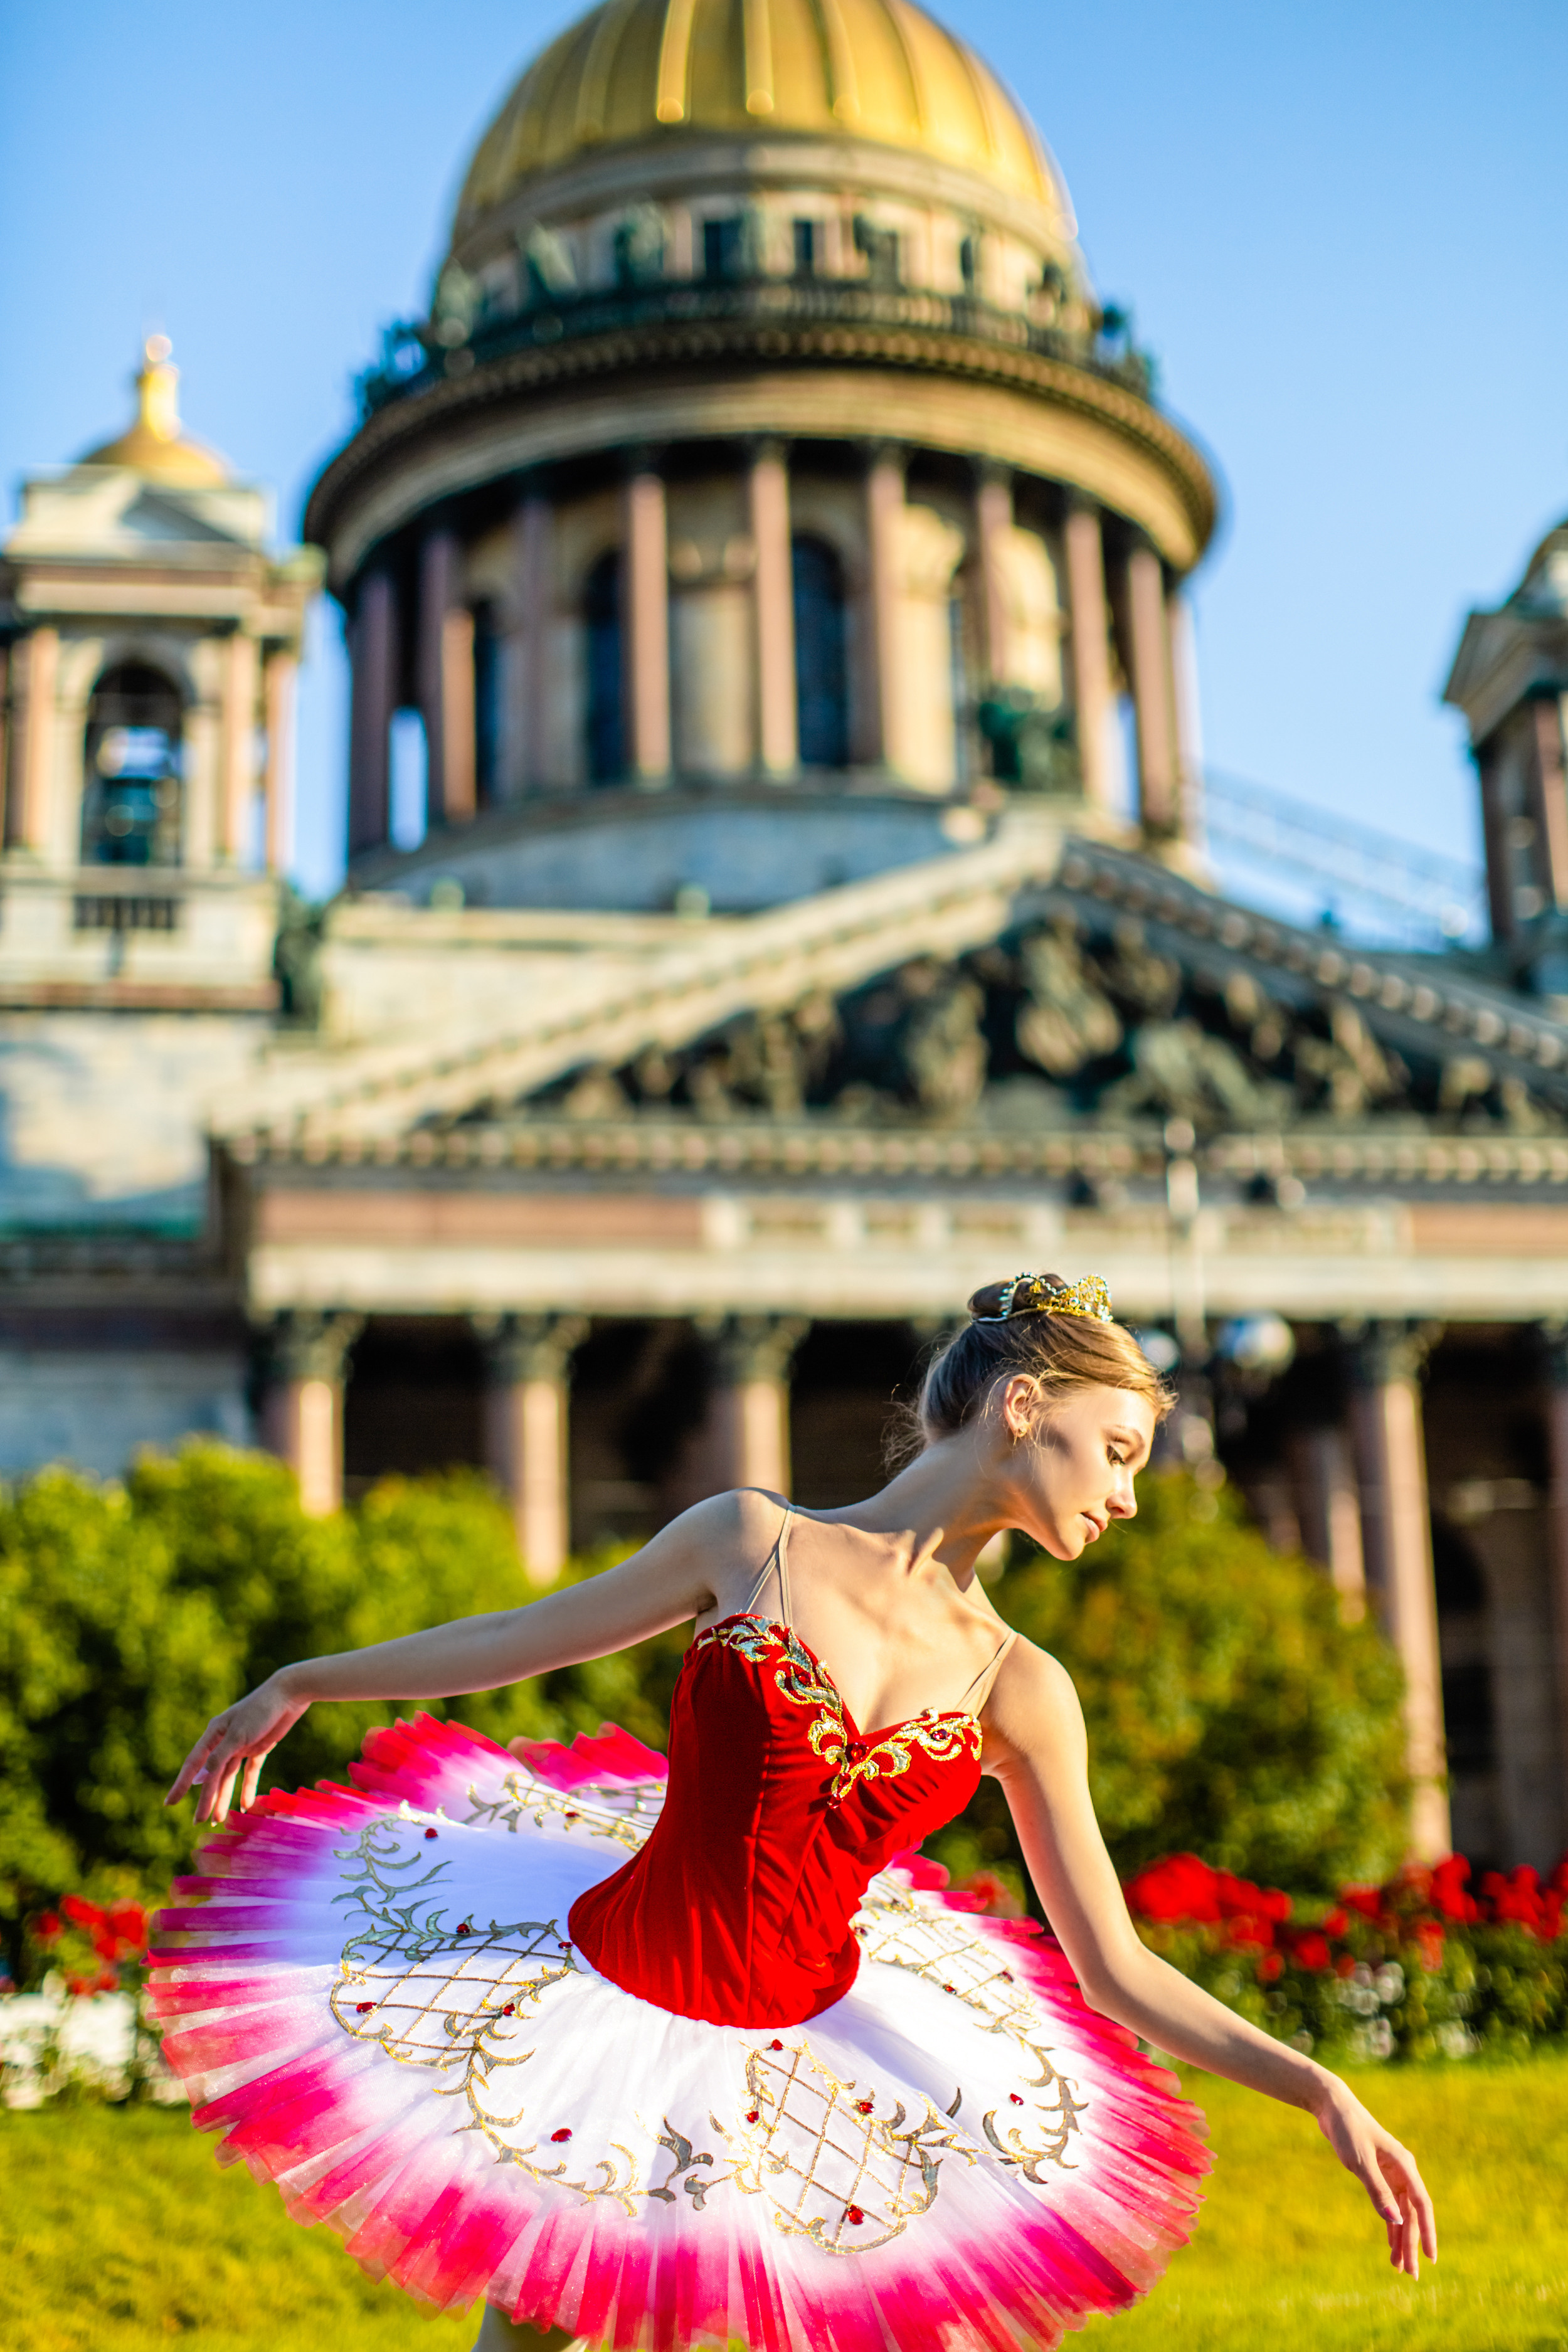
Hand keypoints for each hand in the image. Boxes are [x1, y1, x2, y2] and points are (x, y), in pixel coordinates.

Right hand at [165, 1674, 309, 1824]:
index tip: (169, 1803)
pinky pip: (250, 1772)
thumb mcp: (239, 1734)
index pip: (193, 1764)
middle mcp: (224, 1741)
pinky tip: (246, 1805)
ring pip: (228, 1777)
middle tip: (199, 1821)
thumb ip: (220, 1756)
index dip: (181, 1784)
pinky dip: (248, 1788)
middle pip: (212, 1775)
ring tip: (218, 1819)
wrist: (290, 1694)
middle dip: (206, 1798)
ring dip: (224, 1797)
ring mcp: (241, 1745)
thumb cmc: (261, 1710)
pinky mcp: (258, 1747)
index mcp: (214, 1734)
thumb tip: (200, 1778)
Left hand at [1312, 2078, 1436, 2276]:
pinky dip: (1390, 2224)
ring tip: (1399, 2267)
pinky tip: (1390, 2244)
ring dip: (1401, 2238)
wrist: (1332, 2107)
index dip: (1428, 2232)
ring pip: (1401, 2213)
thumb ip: (1378, 2190)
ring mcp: (1391, 2174)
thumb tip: (1396, 2220)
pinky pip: (1389, 2206)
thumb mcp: (1361, 2162)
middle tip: (1410, 2274)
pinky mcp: (1379, 2175)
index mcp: (1405, 2166)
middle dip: (1411, 2244)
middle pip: (1411, 2214)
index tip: (1430, 2258)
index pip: (1422, 2205)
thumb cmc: (1348, 2130)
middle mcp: (1403, 2171)